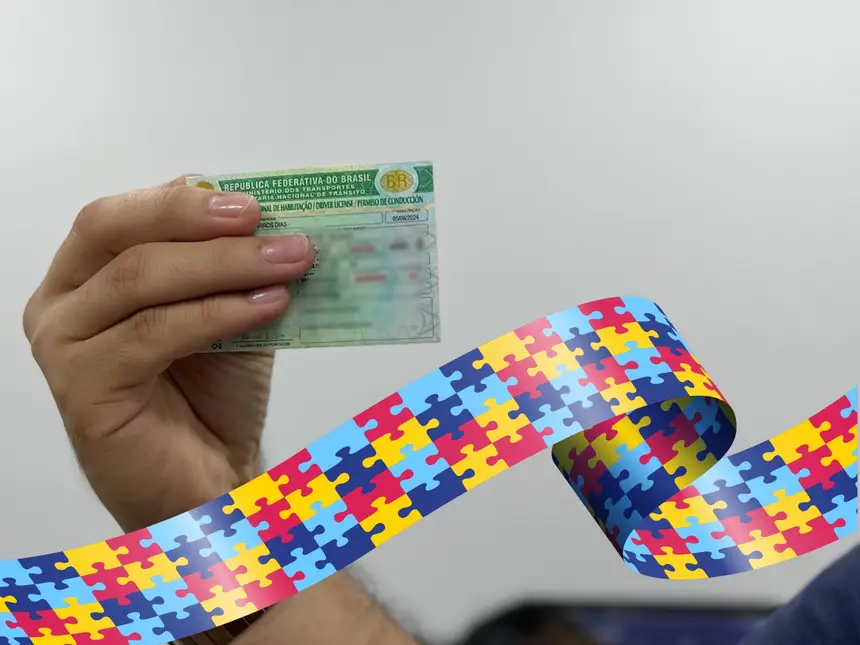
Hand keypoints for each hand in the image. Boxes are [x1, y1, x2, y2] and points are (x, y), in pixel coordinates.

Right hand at [23, 176, 314, 531]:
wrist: (208, 477)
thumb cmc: (212, 394)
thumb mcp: (231, 312)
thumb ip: (238, 268)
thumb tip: (280, 218)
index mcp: (88, 273)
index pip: (123, 213)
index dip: (184, 200)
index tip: (253, 199)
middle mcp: (63, 301)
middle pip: (116, 230)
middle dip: (195, 218)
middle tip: (263, 219)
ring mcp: (63, 344)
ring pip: (138, 277)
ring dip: (224, 264)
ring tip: (288, 262)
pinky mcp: (80, 388)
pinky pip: (152, 333)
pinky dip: (216, 313)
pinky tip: (266, 306)